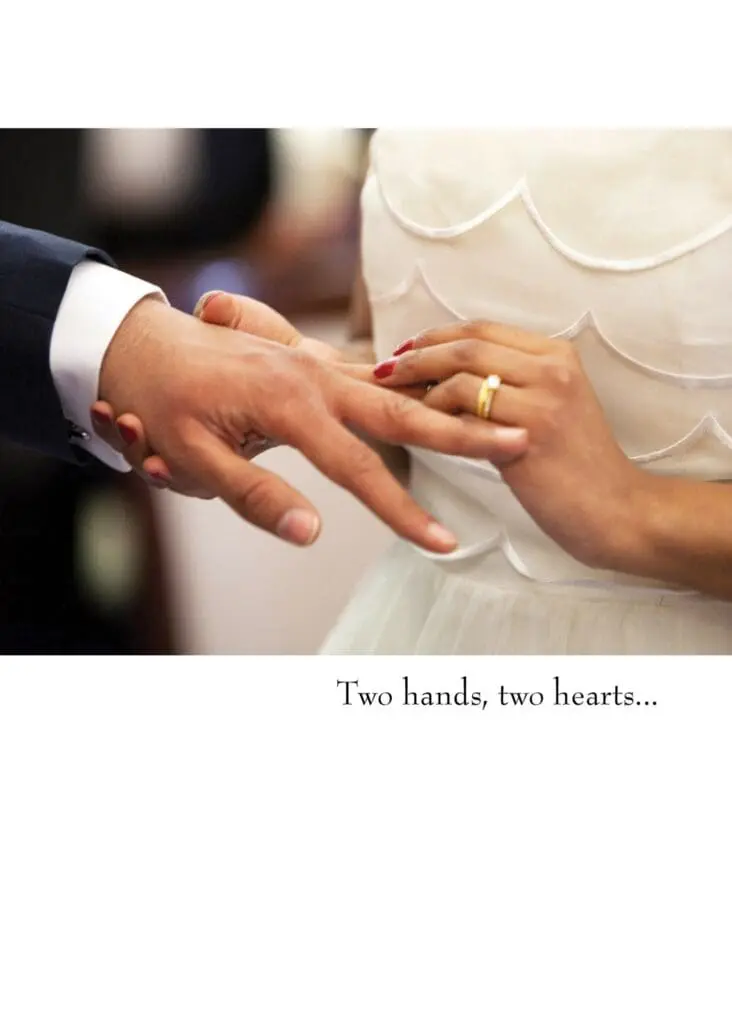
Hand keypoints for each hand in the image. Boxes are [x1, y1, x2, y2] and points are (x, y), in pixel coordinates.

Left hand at [91, 301, 528, 551]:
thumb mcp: (192, 460)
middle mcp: (316, 375)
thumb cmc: (163, 404)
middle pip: (405, 410)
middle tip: (522, 442)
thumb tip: (312, 534)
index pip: (359, 468)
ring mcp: (320, 365)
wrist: (143, 346)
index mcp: (289, 401)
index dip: (403, 512)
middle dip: (465, 433)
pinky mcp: (318, 364)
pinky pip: (378, 378)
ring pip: (398, 388)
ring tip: (503, 421)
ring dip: (451, 405)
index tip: (443, 543)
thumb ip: (255, 497)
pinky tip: (446, 401)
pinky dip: (418, 390)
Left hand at [372, 320, 648, 566]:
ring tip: (393, 399)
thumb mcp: (550, 410)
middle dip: (417, 354)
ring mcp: (543, 397)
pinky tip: (418, 426)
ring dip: (420, 384)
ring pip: (463, 372)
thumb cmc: (576, 470)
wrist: (616, 512)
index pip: (483, 328)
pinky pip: (466, 410)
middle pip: (468, 342)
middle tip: (384, 370)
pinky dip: (434, 413)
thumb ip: (511, 386)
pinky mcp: (529, 432)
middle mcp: (552, 367)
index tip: (405, 349)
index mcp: (557, 354)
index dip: (436, 336)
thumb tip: (448, 376)